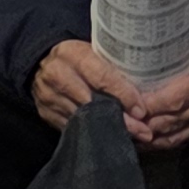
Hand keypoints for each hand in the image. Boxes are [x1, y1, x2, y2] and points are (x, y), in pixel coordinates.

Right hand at [30, 35, 144, 129]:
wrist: (41, 64)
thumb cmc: (78, 57)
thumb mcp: (92, 51)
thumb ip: (112, 64)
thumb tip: (147, 84)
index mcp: (72, 54)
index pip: (102, 76)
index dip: (124, 95)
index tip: (141, 110)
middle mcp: (58, 76)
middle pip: (93, 103)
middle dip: (121, 120)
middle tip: (144, 132)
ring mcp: (49, 97)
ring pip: (84, 119)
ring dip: (110, 130)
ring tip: (134, 137)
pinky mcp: (46, 114)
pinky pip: (73, 128)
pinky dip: (94, 134)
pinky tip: (112, 138)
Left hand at [127, 41, 188, 150]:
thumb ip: (171, 59)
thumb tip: (137, 65)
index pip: (175, 98)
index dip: (150, 106)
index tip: (129, 105)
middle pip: (173, 119)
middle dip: (145, 123)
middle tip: (122, 121)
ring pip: (176, 134)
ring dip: (150, 136)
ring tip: (129, 132)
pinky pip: (183, 140)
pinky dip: (161, 143)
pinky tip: (145, 141)